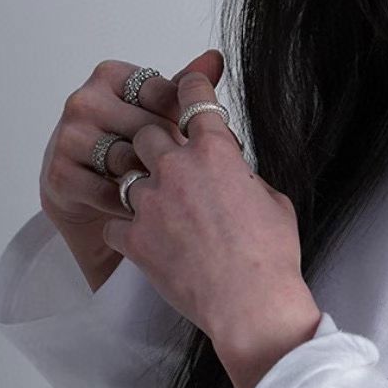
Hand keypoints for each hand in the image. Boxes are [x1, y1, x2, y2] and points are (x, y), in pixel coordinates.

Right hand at [38, 51, 226, 284]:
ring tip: (172, 195)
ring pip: (130, 159)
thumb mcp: (158, 114)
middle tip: (195, 178)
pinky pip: (109, 191)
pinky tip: (144, 210)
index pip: (164, 93)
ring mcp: (68, 136)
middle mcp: (84, 100)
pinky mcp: (59, 174)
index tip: (202, 141)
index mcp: (110, 75)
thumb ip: (185, 87)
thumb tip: (216, 58)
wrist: (88, 202)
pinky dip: (131, 205)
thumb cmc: (128, 149)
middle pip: (150, 128)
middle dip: (176, 156)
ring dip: (155, 182)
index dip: (189, 121)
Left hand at [101, 68, 318, 381]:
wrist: (250, 303)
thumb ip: (246, 176)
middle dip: (153, 142)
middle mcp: (177, 168)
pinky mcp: (135, 237)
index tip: (186, 84)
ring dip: (138, 186)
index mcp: (216, 152)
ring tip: (153, 204)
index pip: (194, 100)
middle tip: (164, 159)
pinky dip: (124, 228)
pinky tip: (138, 238)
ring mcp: (152, 202)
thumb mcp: (274, 200)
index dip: (189, 87)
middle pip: (146, 132)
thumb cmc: (270, 255)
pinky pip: (113, 222)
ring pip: (125, 175)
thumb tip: (237, 174)